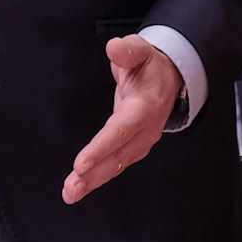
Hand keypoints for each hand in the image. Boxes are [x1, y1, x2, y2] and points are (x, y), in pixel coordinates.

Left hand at [63, 35, 182, 204]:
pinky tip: (80, 187)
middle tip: (71, 188)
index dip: (101, 148)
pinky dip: (98, 177)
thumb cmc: (150, 65)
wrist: (170, 78)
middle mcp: (145, 129)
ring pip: (116, 165)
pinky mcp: (133, 146)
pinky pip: (115, 164)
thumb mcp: (141, 50)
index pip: (120, 130)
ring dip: (94, 181)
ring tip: (71, 193)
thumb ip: (128, 50)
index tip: (81, 163)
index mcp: (145, 107)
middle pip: (118, 155)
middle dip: (94, 174)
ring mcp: (141, 141)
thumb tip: (115, 48)